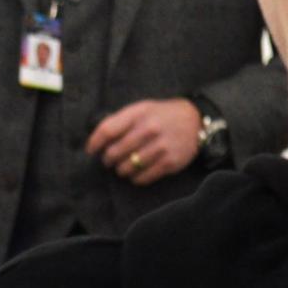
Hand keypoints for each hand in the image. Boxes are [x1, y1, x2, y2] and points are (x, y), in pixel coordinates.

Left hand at [86, 98, 202, 186]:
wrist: (196, 122)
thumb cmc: (162, 116)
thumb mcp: (142, 109)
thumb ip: (121, 121)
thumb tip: (98, 140)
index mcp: (139, 113)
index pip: (107, 130)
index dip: (94, 142)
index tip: (91, 150)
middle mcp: (149, 129)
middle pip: (114, 152)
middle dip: (107, 159)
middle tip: (109, 160)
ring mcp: (160, 147)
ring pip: (127, 167)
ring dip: (121, 170)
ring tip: (122, 167)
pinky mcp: (170, 162)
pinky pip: (143, 177)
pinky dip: (135, 178)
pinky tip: (136, 173)